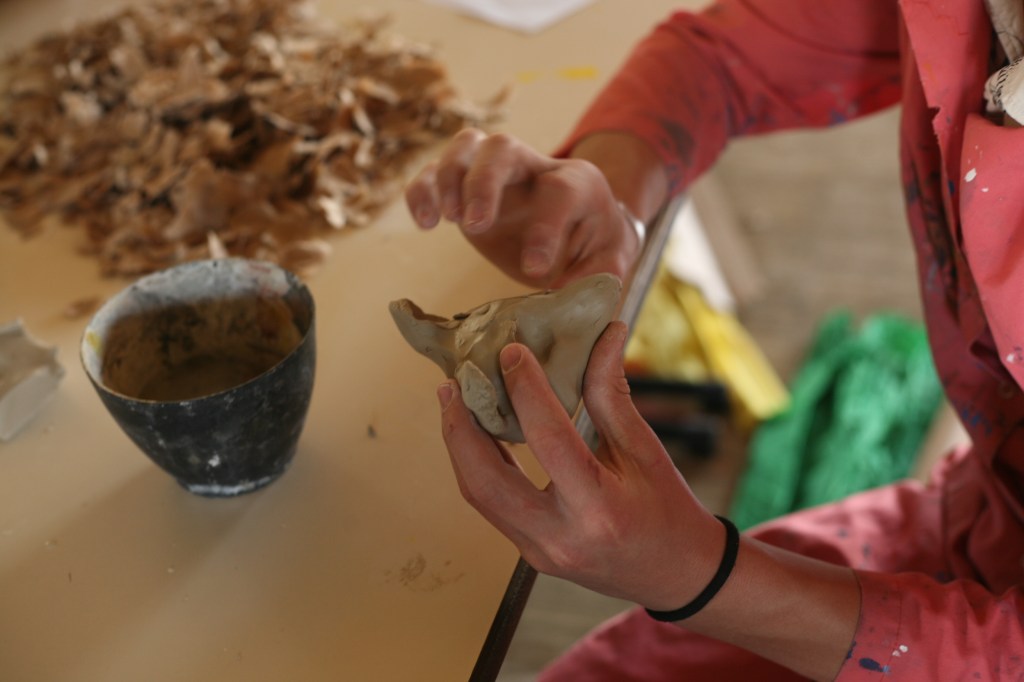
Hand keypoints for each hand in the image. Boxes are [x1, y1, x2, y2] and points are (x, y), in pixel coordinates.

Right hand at [405, 129, 641, 288]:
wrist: (580, 230)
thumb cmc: (595, 247)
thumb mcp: (610, 262)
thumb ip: (598, 278)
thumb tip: (565, 295)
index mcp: (578, 184)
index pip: (559, 191)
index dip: (545, 228)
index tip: (533, 268)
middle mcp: (535, 168)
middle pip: (503, 148)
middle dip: (483, 182)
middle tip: (474, 227)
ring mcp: (498, 174)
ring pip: (466, 146)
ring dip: (448, 179)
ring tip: (445, 221)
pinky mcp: (467, 189)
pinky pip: (436, 172)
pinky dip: (422, 190)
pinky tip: (425, 223)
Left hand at [435, 321, 722, 609]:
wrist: (678, 575)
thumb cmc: (668, 511)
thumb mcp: (646, 449)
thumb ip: (612, 393)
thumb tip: (604, 336)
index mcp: (599, 509)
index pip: (548, 439)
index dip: (525, 389)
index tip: (511, 352)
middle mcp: (561, 537)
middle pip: (485, 481)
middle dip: (459, 429)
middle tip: (451, 385)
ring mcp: (539, 552)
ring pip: (478, 497)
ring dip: (459, 448)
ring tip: (454, 404)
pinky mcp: (530, 554)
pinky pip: (491, 507)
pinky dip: (478, 468)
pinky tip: (476, 436)